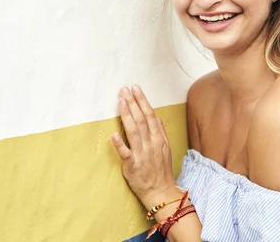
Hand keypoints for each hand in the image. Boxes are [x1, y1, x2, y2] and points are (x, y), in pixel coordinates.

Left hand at [111, 85, 176, 205]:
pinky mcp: (132, 166)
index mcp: (158, 138)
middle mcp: (151, 144)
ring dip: (127, 115)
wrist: (161, 191)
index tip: (135, 88)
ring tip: (121, 101)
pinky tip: (114, 134)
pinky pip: (125, 154)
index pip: (150, 115)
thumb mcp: (166, 148)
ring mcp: (141, 154)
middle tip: (125, 89)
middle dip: (133, 102)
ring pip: (134, 131)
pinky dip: (120, 144)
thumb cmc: (161, 169)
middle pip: (141, 119)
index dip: (142, 100)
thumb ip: (160, 132)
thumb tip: (156, 117)